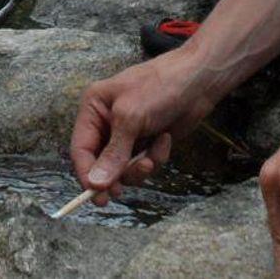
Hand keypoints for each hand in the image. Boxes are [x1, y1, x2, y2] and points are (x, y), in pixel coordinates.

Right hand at [68, 53, 211, 202]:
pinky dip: (156, 158)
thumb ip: (113, 153)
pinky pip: (144, 164)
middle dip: (116, 174)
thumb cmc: (160, 87)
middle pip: (101, 164)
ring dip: (139, 168)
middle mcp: (107, 122)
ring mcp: (128, 134)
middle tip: (121, 191)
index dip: (86, 174)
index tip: (96, 197)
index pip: (81, 148)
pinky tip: (165, 140)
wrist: (198, 81)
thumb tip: (95, 183)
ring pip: (123, 169)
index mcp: (94, 108)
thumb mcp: (131, 118)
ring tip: (152, 158)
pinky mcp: (147, 142)